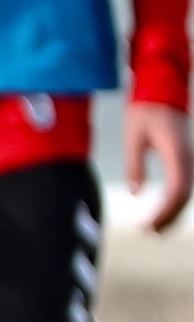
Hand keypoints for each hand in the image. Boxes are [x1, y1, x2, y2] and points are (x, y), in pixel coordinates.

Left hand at [130, 98, 190, 235]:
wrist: (161, 89)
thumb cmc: (144, 110)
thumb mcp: (133, 137)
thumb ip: (134, 165)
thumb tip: (136, 193)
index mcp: (178, 153)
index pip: (177, 190)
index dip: (165, 211)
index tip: (147, 225)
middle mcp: (188, 158)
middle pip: (184, 196)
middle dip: (168, 217)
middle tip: (148, 233)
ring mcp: (188, 159)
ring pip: (186, 193)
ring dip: (172, 212)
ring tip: (153, 230)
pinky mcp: (183, 159)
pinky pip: (182, 185)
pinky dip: (173, 201)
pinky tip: (161, 213)